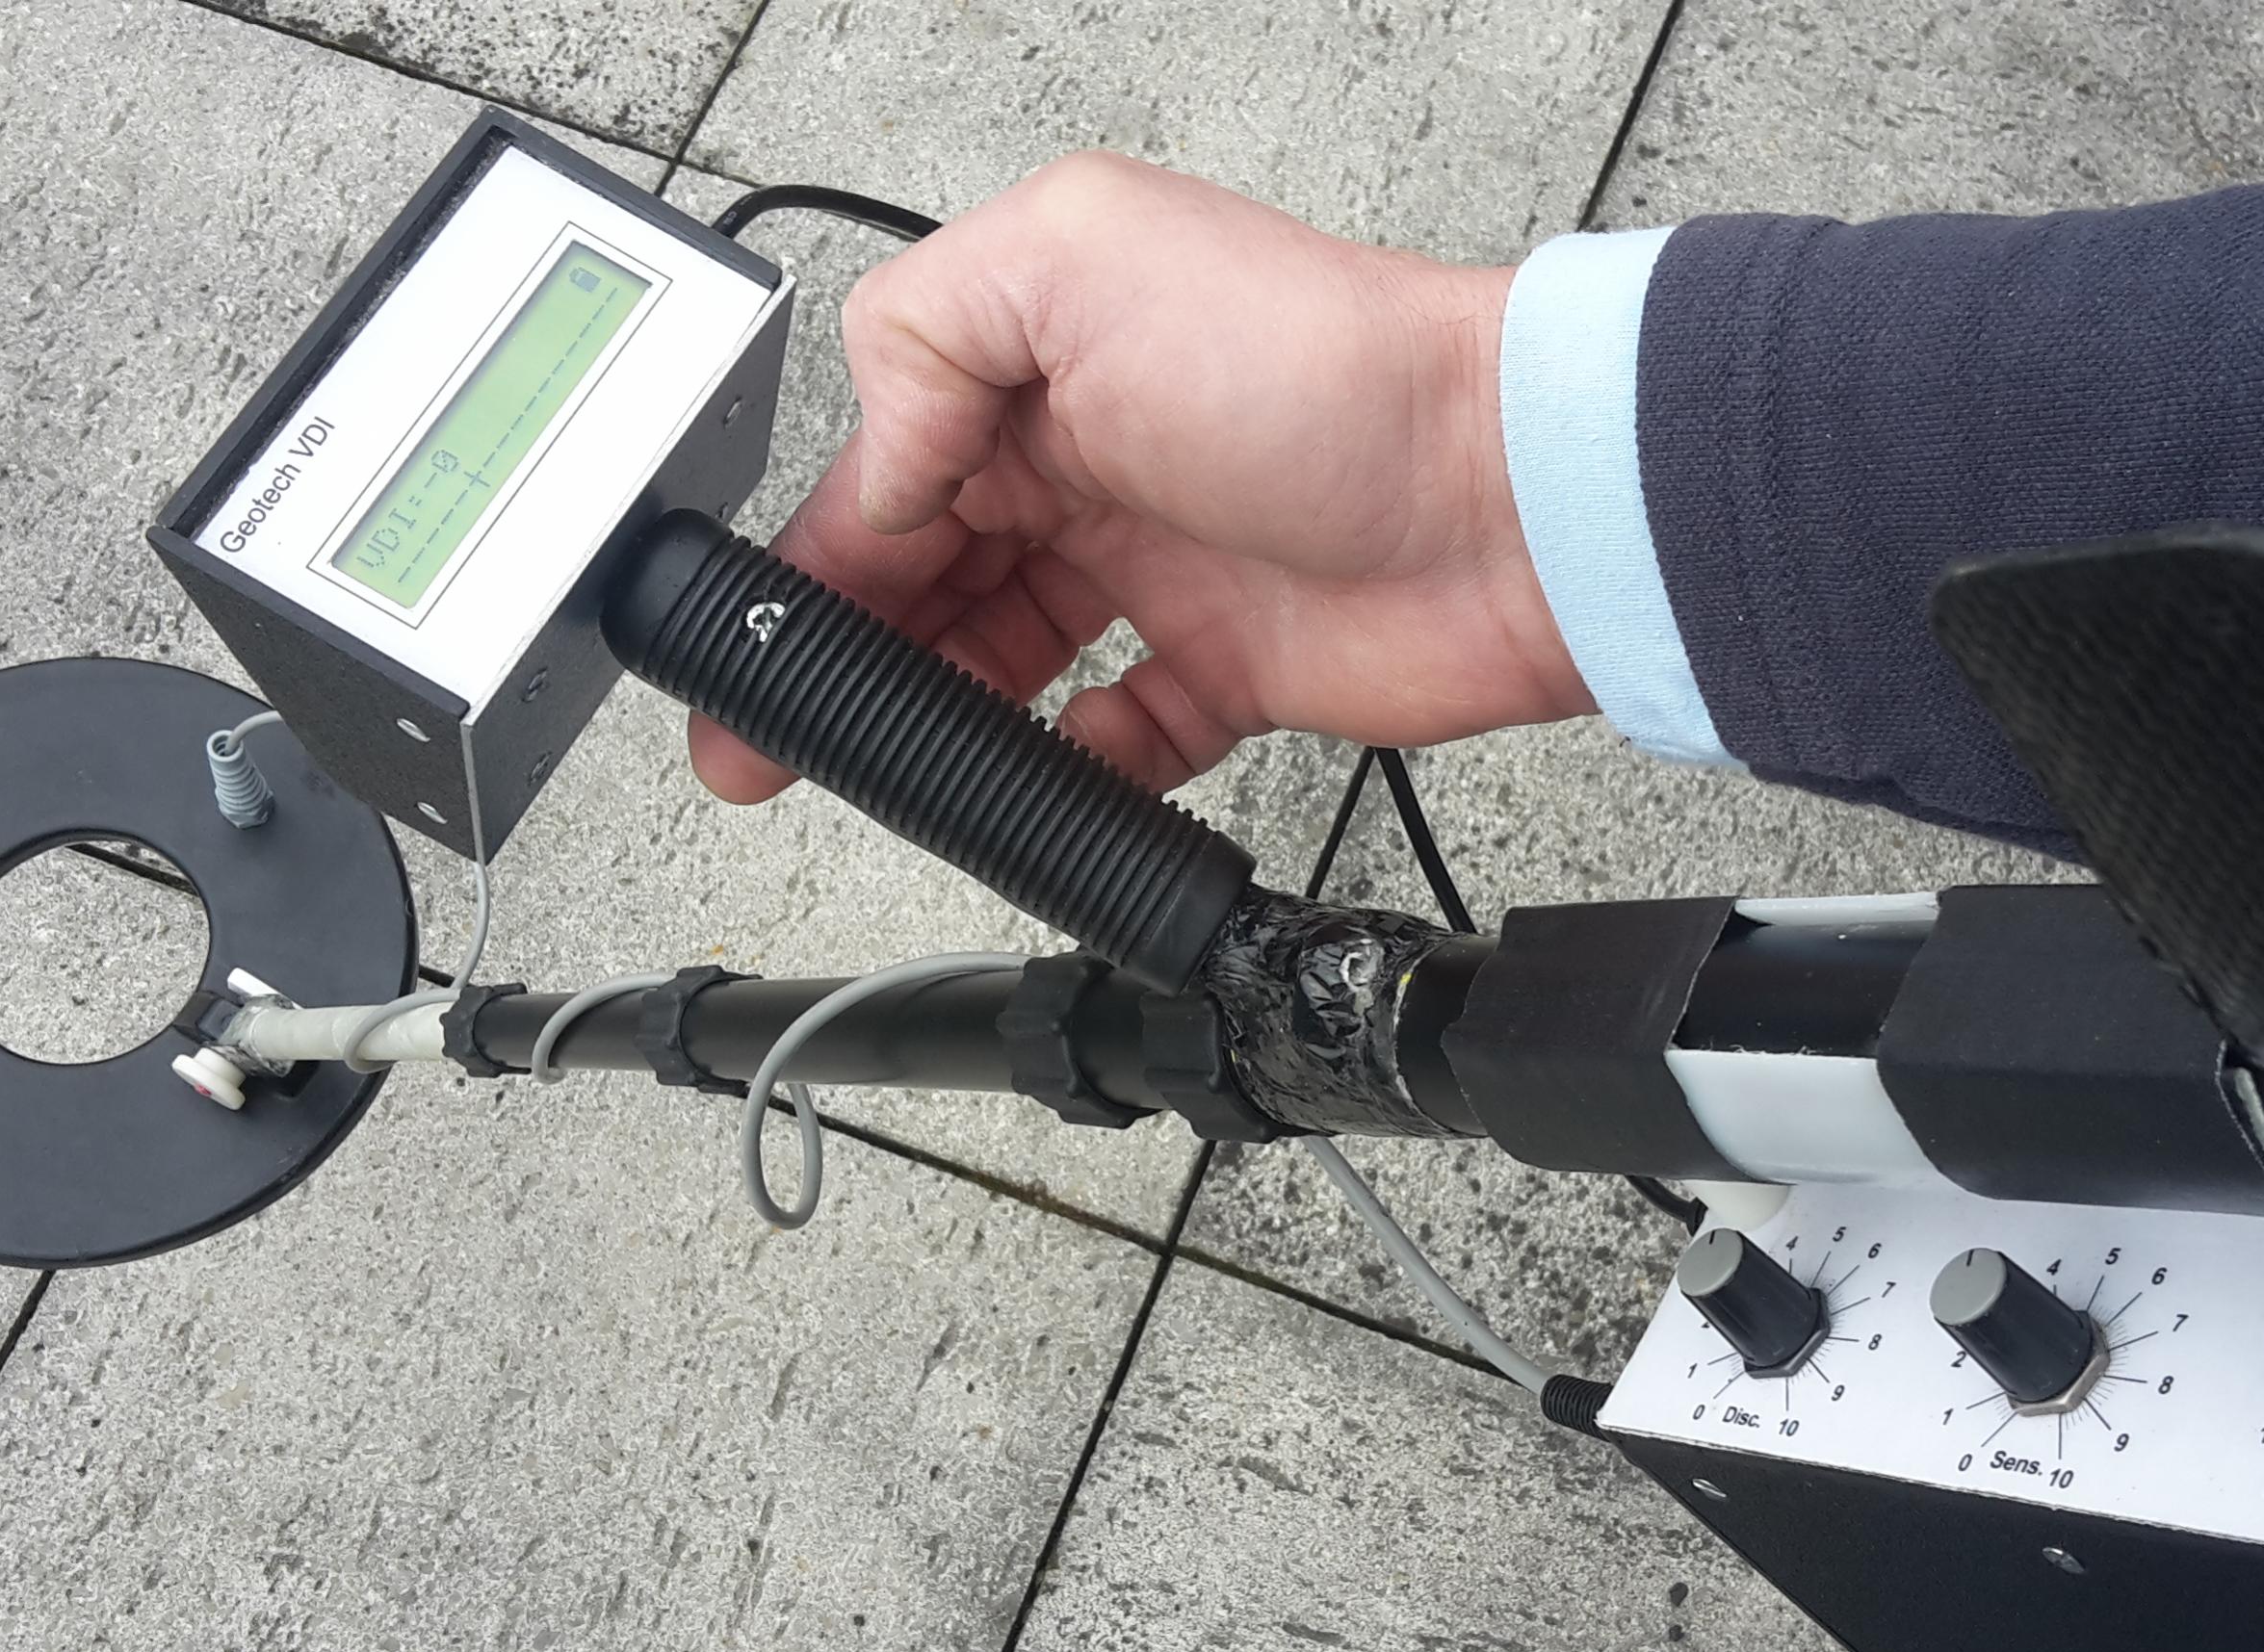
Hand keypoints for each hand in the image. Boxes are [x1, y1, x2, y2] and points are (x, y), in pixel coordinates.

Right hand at [687, 152, 1591, 801]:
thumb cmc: (1326, 364)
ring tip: (899, 764)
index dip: (813, 561)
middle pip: (925, 575)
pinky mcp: (1230, 665)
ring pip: (1003, 661)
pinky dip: (1076, 769)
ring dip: (943, 716)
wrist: (1506, 497)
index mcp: (1039, 353)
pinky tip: (1052, 777)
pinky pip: (1121, 736)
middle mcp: (1092, 455)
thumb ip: (929, 337)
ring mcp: (1160, 566)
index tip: (757, 644)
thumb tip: (875, 469)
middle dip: (847, 658)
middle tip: (780, 741)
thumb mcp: (1080, 262)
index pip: (881, 469)